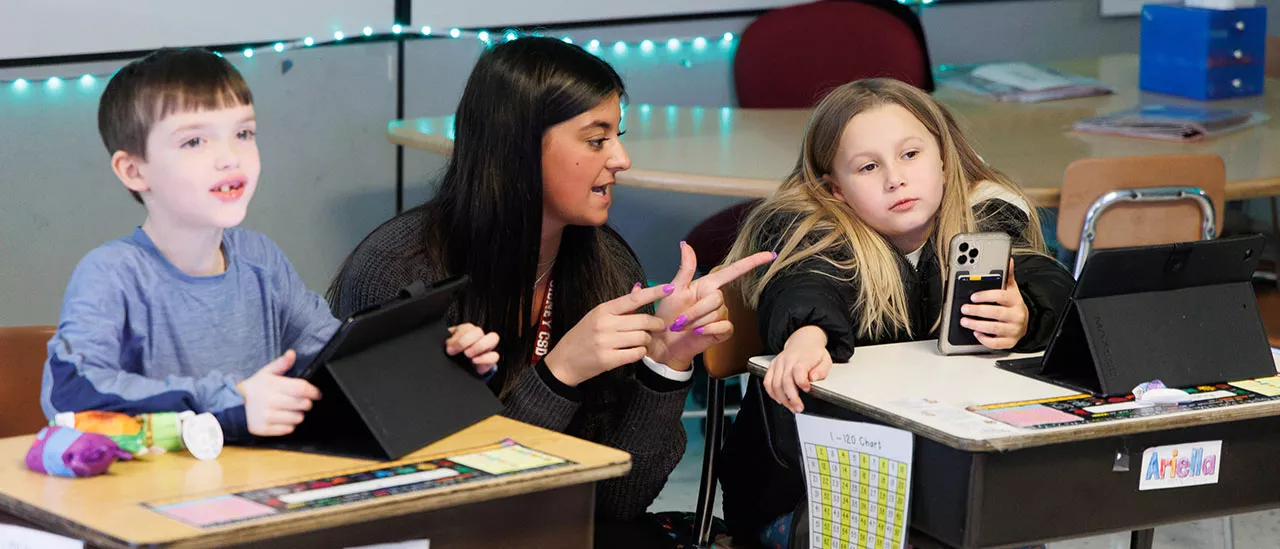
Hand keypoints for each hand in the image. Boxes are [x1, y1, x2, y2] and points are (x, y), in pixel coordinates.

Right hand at [236, 350, 321, 436]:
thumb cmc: (254, 389)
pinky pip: (288, 430)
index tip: (316, 393)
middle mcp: (271, 401)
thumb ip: (281, 364)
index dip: (313, 391)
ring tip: (290, 410)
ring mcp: (267, 416)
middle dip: (307, 403)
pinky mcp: (265, 429)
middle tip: (302, 402)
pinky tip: (282, 418)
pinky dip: (289, 425)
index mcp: (273, 385)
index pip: (302, 388)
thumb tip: (292, 353)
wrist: (233, 405)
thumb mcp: (265, 373)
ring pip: (298, 418)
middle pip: (303, 404)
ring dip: (298, 414)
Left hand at [446, 323, 499, 374]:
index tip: (449, 348)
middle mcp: (478, 337)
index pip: (467, 327)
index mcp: (466, 331)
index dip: (458, 337)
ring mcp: (486, 347)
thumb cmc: (454, 355)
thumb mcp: (449, 347)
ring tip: (468, 356)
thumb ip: (448, 344)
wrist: (460, 370)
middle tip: (459, 351)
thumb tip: (448, 345)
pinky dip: (485, 358)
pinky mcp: (491, 359)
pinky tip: (475, 361)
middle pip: (478, 331)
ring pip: (493, 337)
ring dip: (479, 346)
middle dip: (467, 341)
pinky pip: (495, 356)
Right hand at [544, 284, 673, 386]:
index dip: (654, 293)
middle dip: (656, 324)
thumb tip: (639, 288)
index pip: (633, 298)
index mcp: (603, 310)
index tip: (669, 288)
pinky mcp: (608, 360)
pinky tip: (634, 352)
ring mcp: (605, 342)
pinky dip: (640, 353)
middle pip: (643, 321)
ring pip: (642, 338)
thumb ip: (620, 306)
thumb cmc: (582, 337)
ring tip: (642, 341)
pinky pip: (636, 354)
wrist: (563, 362)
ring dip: (647, 340)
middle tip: (659, 326)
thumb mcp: (597, 316)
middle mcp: (604, 324)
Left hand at [646, 241, 775, 368]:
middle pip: (716, 298)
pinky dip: (708, 330)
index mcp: (707, 285)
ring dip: (697, 322)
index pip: (733, 271)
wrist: (665, 342)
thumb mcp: (673, 290)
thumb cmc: (667, 315)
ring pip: (717, 313)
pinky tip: (698, 333)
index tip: (769, 254)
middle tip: (680, 319)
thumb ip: (685, 269)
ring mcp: (722, 315)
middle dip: (695, 310)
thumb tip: (685, 244)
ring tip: (685, 327)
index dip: (752, 262)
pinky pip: (723, 326)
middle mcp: (717, 298)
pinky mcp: (724, 331)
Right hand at [762, 326, 831, 412]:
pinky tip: (780, 399)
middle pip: (785, 380)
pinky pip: (767, 382)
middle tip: (799, 407)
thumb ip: (821, 370)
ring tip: (792, 407)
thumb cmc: (813, 353)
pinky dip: (772, 393)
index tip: (807, 389)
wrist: (802, 341)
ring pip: (774, 384)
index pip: (798, 370)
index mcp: (802, 358)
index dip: (801, 381)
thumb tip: (813, 378)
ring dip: (782, 399)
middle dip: (791, 398)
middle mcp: (788, 360)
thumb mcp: (825, 360)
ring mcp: (778, 363)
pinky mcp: (772, 366)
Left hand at [960, 258, 1028, 349]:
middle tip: (964, 309)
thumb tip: (1008, 260)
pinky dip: (984, 339)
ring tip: (964, 321)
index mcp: (1015, 300)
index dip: (986, 296)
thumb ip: (1007, 275)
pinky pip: (996, 343)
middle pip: (996, 313)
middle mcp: (1016, 315)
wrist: (1025, 322)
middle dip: (977, 311)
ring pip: (994, 328)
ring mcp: (1013, 329)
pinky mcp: (1010, 342)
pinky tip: (976, 333)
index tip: (973, 296)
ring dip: (977, 325)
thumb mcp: (1011, 289)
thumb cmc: (1013, 304)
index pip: (1001, 296)